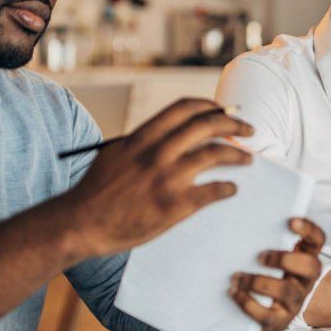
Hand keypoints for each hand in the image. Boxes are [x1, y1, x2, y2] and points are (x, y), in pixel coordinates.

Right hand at [59, 98, 253, 257]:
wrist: (80, 224)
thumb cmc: (96, 192)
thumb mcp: (116, 154)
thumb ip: (143, 143)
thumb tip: (172, 137)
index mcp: (142, 137)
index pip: (184, 108)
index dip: (210, 106)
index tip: (225, 111)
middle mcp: (156, 152)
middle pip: (207, 125)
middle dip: (234, 124)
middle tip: (249, 130)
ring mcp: (166, 179)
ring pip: (215, 154)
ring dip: (238, 154)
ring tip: (247, 158)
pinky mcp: (174, 206)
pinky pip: (212, 191)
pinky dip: (227, 188)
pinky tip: (231, 189)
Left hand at [230, 218, 324, 330]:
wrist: (258, 312)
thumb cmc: (260, 272)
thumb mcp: (267, 254)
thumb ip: (262, 237)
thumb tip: (237, 205)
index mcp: (304, 258)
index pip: (317, 240)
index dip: (308, 230)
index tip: (290, 221)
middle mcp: (305, 280)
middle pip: (311, 267)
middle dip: (285, 259)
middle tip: (260, 256)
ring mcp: (294, 302)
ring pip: (287, 291)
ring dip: (260, 282)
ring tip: (238, 277)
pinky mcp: (277, 321)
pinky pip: (266, 315)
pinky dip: (247, 303)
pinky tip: (233, 292)